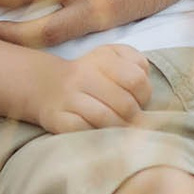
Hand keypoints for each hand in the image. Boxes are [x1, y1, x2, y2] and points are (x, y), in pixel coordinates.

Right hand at [32, 44, 151, 132]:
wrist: (46, 85)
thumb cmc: (91, 75)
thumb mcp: (114, 59)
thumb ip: (136, 65)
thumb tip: (146, 88)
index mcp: (103, 58)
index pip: (137, 80)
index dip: (144, 96)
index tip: (139, 101)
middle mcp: (84, 74)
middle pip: (125, 104)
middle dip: (134, 117)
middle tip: (131, 120)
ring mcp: (69, 96)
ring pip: (105, 118)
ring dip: (118, 129)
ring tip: (119, 130)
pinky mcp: (57, 117)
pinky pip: (84, 131)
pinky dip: (96, 135)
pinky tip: (99, 133)